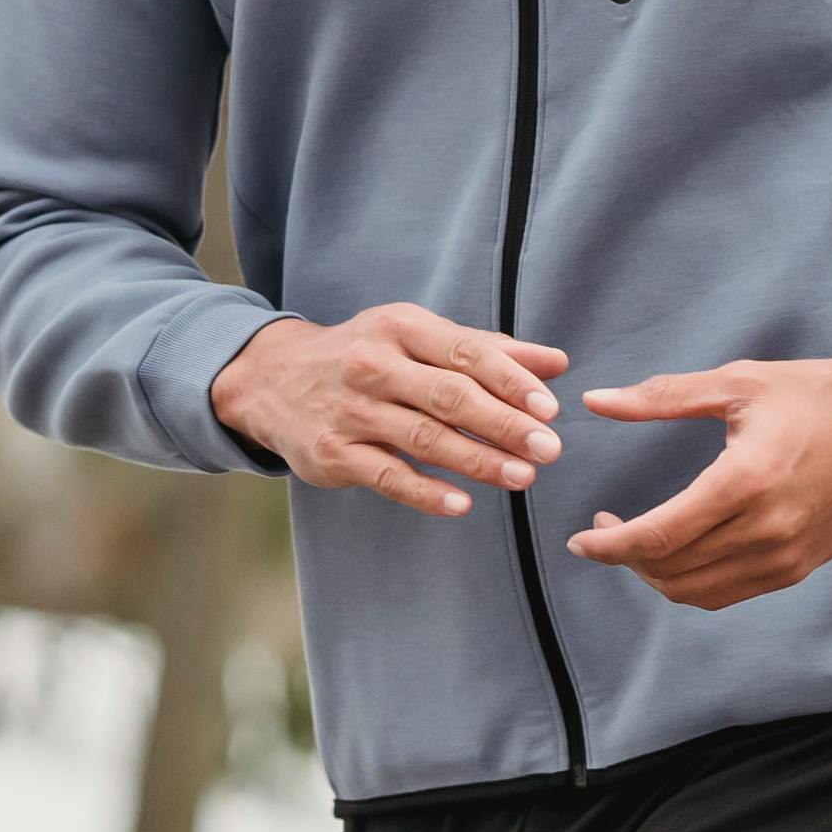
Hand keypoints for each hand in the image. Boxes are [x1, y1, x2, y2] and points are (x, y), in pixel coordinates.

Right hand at [211, 306, 564, 520]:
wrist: (273, 380)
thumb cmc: (366, 356)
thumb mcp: (417, 337)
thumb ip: (486, 350)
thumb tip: (557, 362)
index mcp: (400, 327)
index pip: (466, 353)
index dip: (512, 381)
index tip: (550, 409)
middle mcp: (373, 365)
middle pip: (449, 396)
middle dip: (504, 424)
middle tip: (549, 449)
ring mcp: (351, 411)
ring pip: (423, 438)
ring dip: (477, 460)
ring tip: (522, 477)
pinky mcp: (333, 454)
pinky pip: (386, 477)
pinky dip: (425, 492)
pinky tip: (461, 504)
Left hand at [565, 338, 831, 610]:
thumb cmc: (817, 394)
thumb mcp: (737, 384)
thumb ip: (662, 397)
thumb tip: (597, 400)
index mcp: (744, 482)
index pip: (658, 536)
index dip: (609, 546)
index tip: (580, 539)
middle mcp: (766, 530)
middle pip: (672, 571)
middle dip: (626, 559)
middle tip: (605, 530)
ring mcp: (786, 556)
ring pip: (698, 592)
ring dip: (657, 576)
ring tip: (638, 544)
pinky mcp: (801, 567)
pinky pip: (731, 593)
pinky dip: (694, 583)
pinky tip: (681, 554)